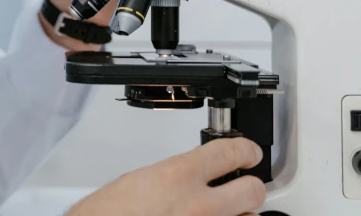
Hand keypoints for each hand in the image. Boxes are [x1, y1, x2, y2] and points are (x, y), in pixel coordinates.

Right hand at [64, 138, 266, 215]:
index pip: (230, 152)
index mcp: (179, 175)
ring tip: (223, 211)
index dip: (246, 150)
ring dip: (239, 215)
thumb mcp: (142, 180)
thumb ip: (177, 174)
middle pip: (252, 190)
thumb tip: (197, 173)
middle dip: (250, 186)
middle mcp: (199, 205)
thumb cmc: (108, 213)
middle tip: (244, 185)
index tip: (249, 152)